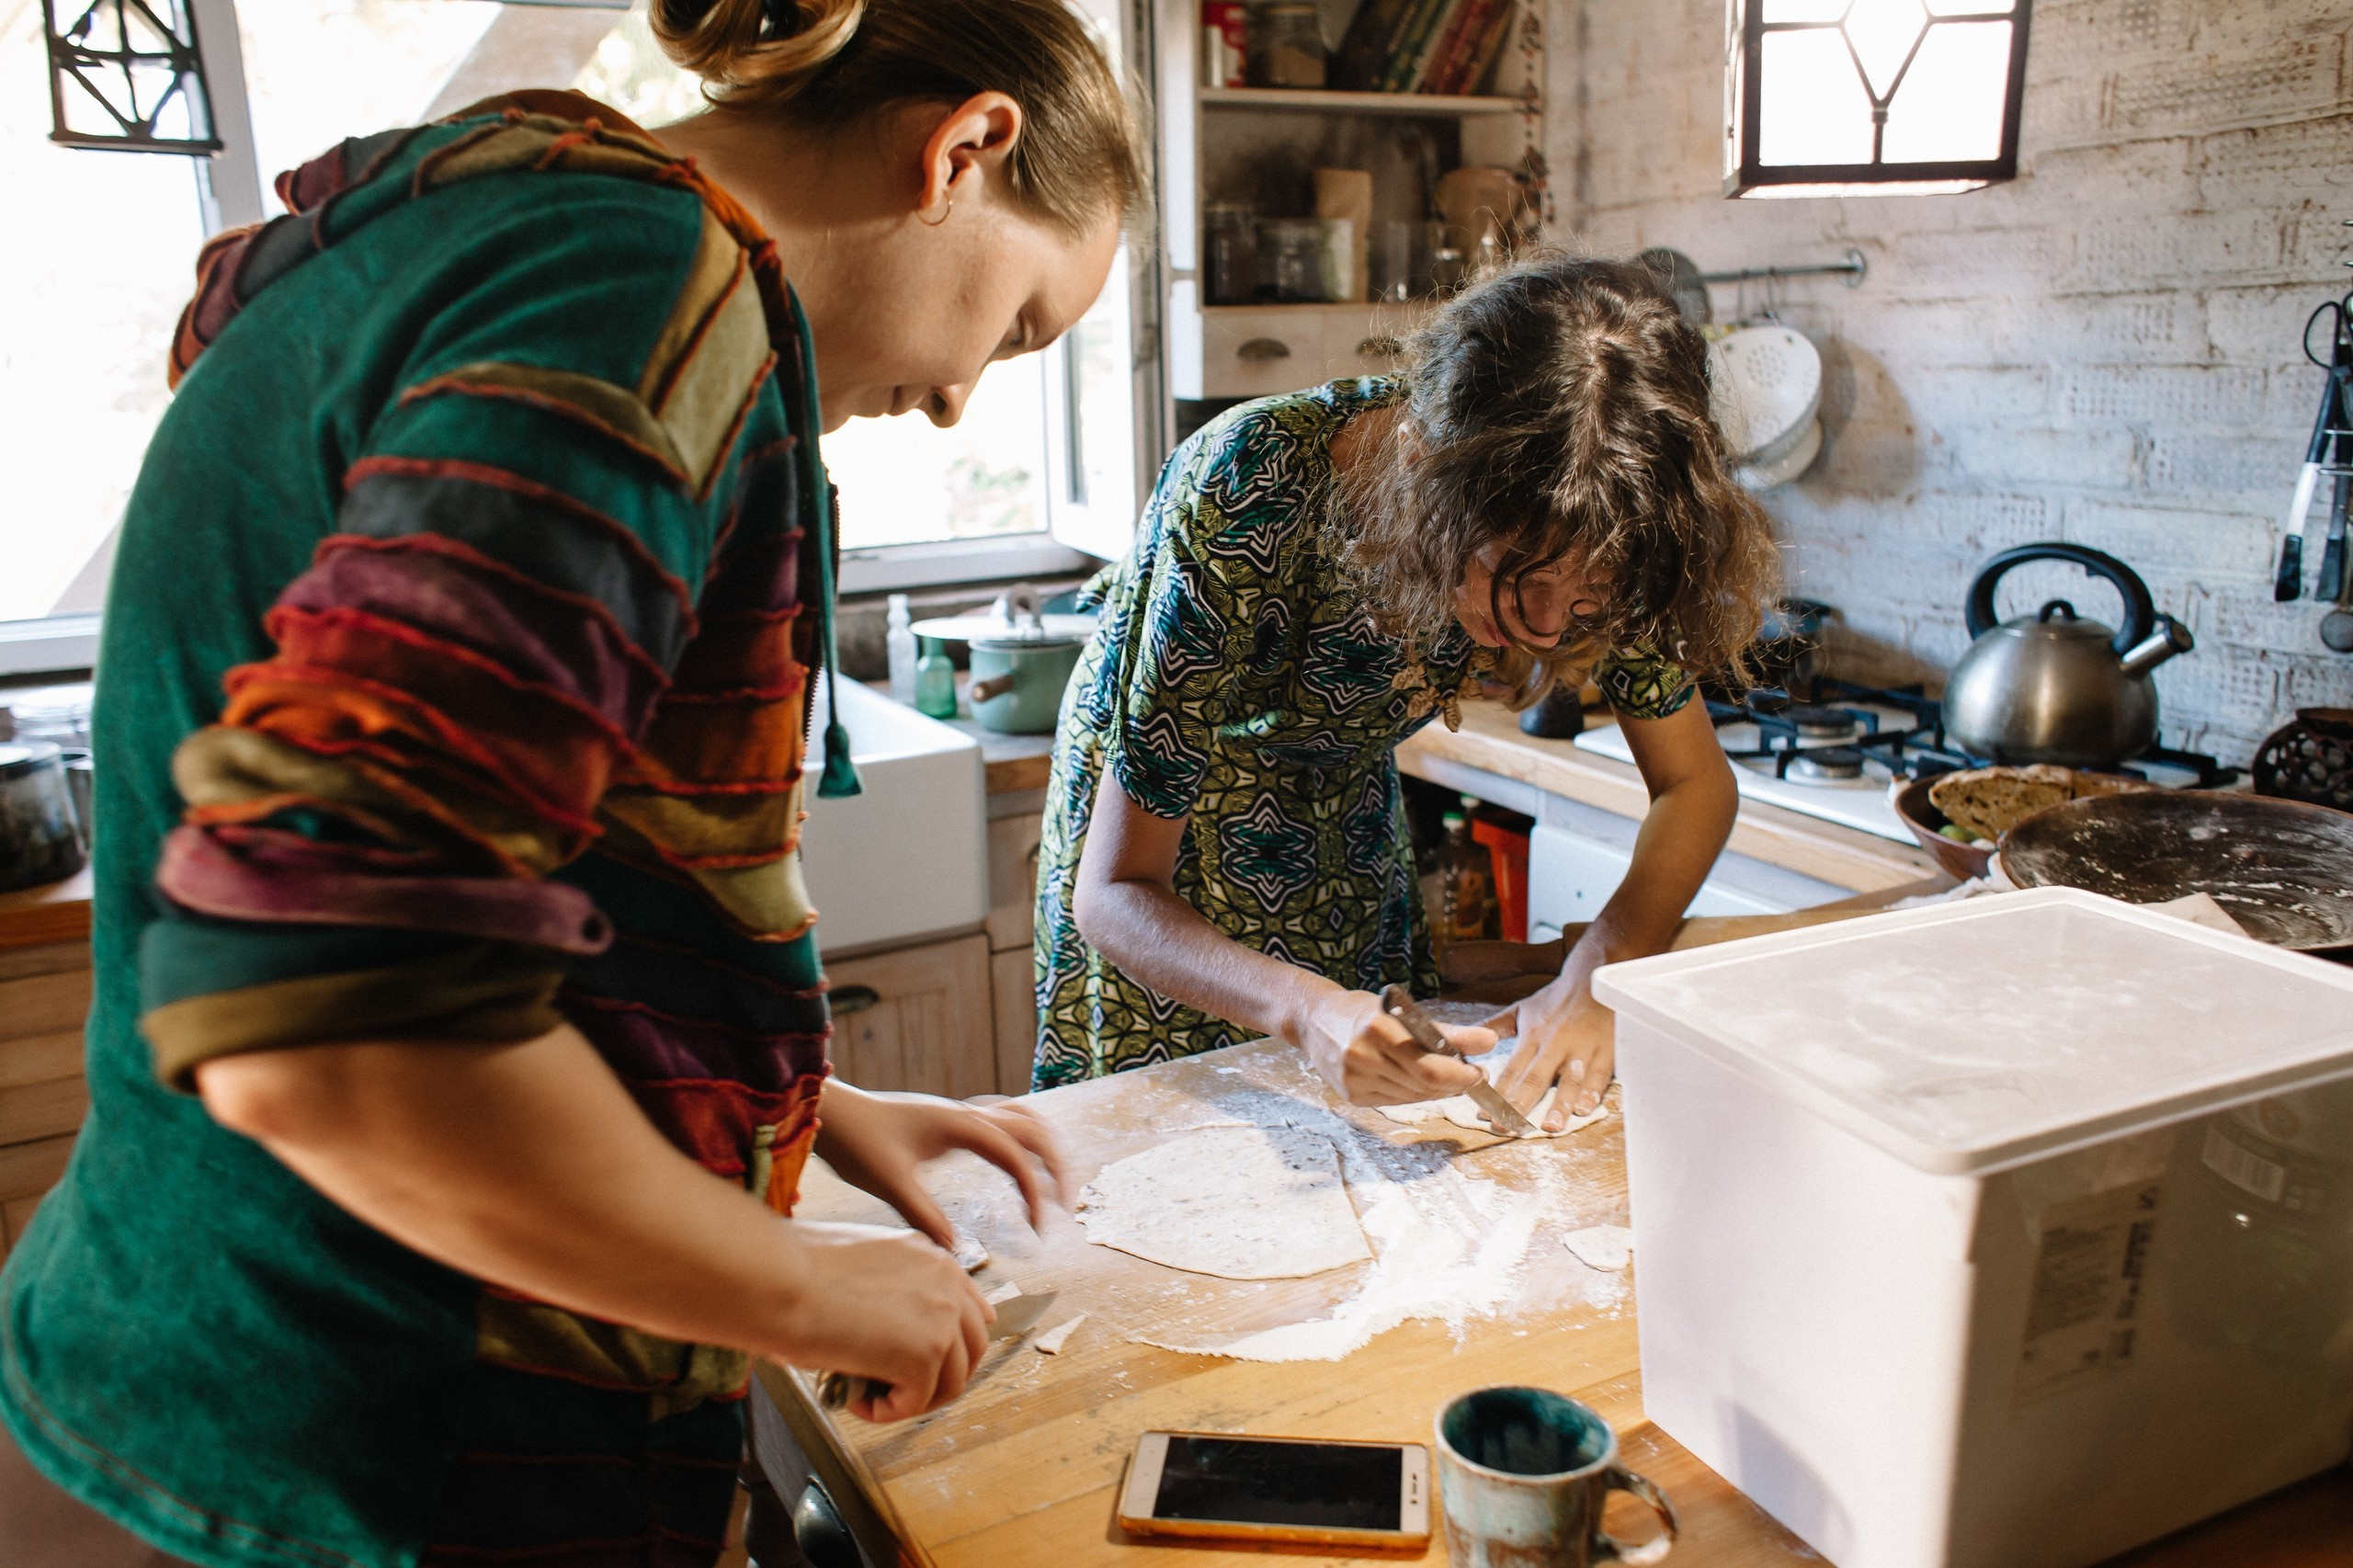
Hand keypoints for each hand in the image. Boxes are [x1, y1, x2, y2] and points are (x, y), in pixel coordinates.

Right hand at [778, 1220, 990, 1421]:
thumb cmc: (793, 1269)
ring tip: (871, 1399)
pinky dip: (887, 1412)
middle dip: (940, 1377)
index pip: (970, 1306)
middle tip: (898, 1390)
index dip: (952, 1342)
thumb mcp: (856, 1265)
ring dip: (913, 1399)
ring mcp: (941, 1317)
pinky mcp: (924, 1354)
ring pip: (952, 1381)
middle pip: (973, 1346)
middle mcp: (945, 1281)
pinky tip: (857, 1401)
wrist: (775, 1279)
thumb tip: (879, 1329)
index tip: (929, 1364)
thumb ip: (884, 1290)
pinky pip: (917, 1402)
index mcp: (928, 1255)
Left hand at [814, 1081, 1070, 1247]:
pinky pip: (1002, 1120)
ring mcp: (960, 1114)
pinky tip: (1018, 1166)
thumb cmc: (856, 1143)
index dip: (1035, 1191)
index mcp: (959, 1126)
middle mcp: (967, 1114)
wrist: (832, 1113)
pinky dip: (1022, 1141)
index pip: (1015, 1156)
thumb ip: (924, 1216)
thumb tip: (957, 1251)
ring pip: (1023, 1118)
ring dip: (1044, 1148)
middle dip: (1056, 1165)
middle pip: (1034, 1130)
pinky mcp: (951, 1120)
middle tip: (1066, 1204)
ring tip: (1054, 1182)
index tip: (1039, 1227)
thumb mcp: (889, 1185)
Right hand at [1291, 987, 1490, 1105]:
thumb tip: (1489, 1041)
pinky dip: (1413, 1093)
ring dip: (1435, 1090)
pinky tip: (1415, 1080)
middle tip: (1471, 1076)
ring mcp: (1354, 1079)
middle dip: (1454, 1084)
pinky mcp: (1351, 1096)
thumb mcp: (1404, 1011)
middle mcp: (1363, 1056)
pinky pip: (1395, 1101)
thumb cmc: (1363, 1012)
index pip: (1432, 1068)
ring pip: (1412, 1097)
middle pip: (1424, 1086)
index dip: (1462, 1076)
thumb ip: (1449, 1031)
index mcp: (1378, 1029)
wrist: (1314, 1020)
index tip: (1479, 1071)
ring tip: (1444, 1075)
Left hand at [1480, 967, 1614, 1129]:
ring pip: (1570, 1080)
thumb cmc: (1557, 997)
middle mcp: (1554, 1043)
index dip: (1497, 1094)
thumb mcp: (1523, 1008)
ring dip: (1559, 1104)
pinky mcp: (1606, 1049)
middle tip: (1506, 1127)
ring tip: (1550, 1127)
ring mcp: (1582, 1047)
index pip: (1511, 1070)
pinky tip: (1585, 1109)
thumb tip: (1468, 1039)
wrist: (1595, 975)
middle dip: (1519, 1105)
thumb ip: (1497, 1026)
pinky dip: (1593, 1093)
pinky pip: (1600, 1074)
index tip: (1484, 1115)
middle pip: (1535, 1078)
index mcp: (1533, 1035)